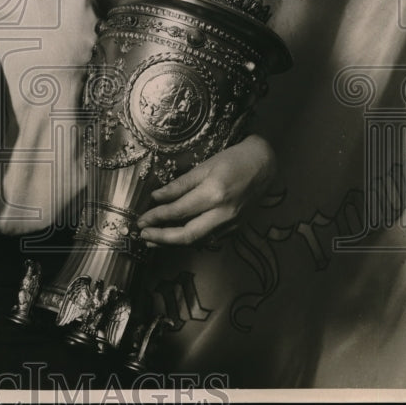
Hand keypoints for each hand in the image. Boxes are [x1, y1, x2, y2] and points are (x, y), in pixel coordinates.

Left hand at [133, 134, 275, 245]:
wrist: (264, 166)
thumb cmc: (232, 161)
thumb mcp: (204, 166)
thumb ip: (179, 185)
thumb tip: (156, 197)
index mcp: (214, 194)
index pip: (178, 212)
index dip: (157, 218)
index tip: (141, 220)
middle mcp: (223, 214)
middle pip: (188, 235)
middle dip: (162, 238)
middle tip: (143, 236)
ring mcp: (231, 225)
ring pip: (197, 241)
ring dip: (173, 244)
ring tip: (153, 241)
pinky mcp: (235, 229)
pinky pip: (208, 240)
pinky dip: (190, 241)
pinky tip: (176, 239)